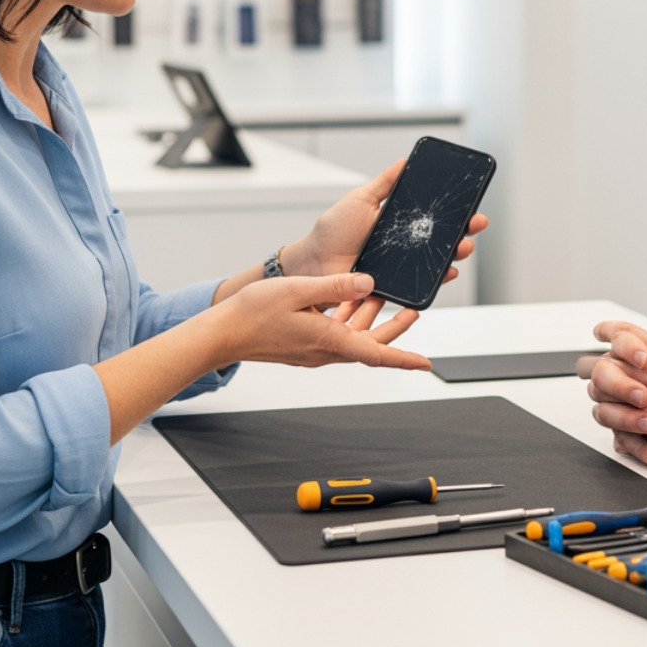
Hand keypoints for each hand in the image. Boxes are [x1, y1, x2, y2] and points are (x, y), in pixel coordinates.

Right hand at [219, 272, 430, 369]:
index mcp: (328, 341)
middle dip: (394, 329)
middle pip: (370, 345)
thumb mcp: (299, 290)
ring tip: (381, 296)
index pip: (376, 354)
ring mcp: (313, 350)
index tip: (425, 363)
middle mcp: (324, 351)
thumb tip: (368, 282)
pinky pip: (335, 334)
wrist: (220, 333)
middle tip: (413, 311)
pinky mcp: (303, 345)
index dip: (404, 358)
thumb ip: (335, 286)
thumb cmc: (252, 314)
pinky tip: (346, 300)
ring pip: (352, 337)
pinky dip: (347, 319)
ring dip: (369, 319)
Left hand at [281, 158, 488, 280]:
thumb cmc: (332, 231)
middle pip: (442, 239)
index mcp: (398, 223)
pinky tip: (448, 270)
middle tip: (475, 223)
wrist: (314, 263)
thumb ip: (384, 183)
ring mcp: (401, 267)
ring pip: (437, 262)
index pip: (433, 217)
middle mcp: (404, 245)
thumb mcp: (360, 199)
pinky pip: (421, 285)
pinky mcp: (395, 286)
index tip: (470, 203)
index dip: (453, 211)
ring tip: (464, 246)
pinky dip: (438, 279)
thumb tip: (404, 161)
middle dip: (464, 231)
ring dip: (456, 254)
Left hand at [585, 294, 646, 468]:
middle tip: (602, 368)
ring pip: (607, 407)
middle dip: (600, 367)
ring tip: (610, 400)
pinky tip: (625, 430)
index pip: (622, 335)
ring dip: (605, 401)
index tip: (600, 331)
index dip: (607, 329)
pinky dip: (620, 434)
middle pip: (605, 370)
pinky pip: (625, 440)